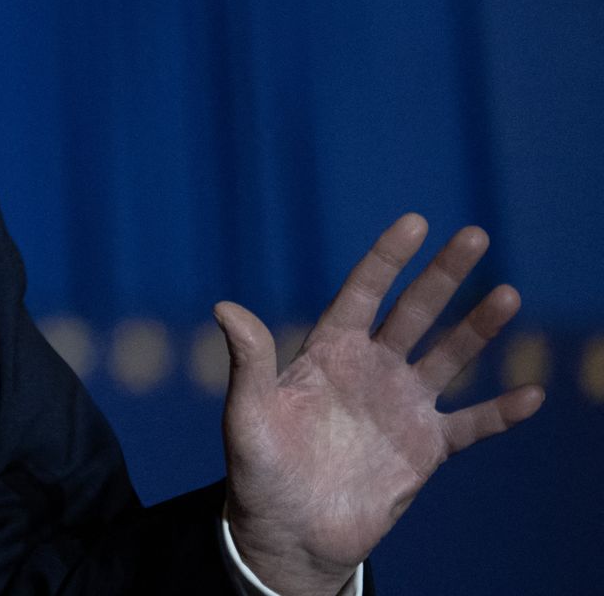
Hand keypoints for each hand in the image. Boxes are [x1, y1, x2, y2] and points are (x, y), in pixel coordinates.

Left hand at [214, 213, 542, 595]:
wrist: (289, 532)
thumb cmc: (259, 470)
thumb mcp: (247, 415)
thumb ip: (248, 362)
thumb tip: (225, 306)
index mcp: (328, 352)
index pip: (362, 293)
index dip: (387, 259)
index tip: (415, 222)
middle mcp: (370, 369)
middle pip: (414, 312)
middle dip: (443, 275)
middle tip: (475, 235)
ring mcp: (402, 406)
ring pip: (449, 356)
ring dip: (478, 329)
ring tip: (507, 295)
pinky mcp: (425, 448)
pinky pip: (471, 425)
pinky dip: (500, 412)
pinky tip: (530, 394)